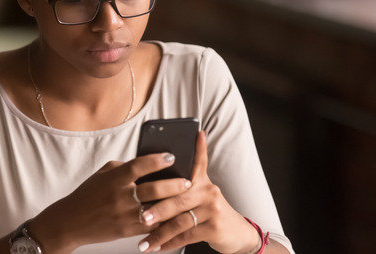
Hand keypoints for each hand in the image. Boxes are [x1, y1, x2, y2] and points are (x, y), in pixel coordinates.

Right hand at [30, 152, 192, 253]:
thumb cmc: (88, 195)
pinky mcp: (126, 231)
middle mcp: (120, 196)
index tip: (171, 156)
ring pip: (156, 210)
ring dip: (173, 204)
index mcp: (114, 178)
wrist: (71, 222)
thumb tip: (147, 163)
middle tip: (188, 181)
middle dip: (174, 185)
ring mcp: (124, 215)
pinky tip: (175, 216)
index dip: (157, 160)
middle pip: (153, 189)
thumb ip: (124, 167)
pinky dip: (164, 221)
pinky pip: (151, 226)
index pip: (139, 165)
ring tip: (187, 199)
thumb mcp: (103, 174)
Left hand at [135, 131, 261, 253]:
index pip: (198, 160)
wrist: (236, 233)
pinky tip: (157, 247)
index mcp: (202, 180)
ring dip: (159, 233)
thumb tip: (154, 176)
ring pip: (180, 221)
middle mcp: (209, 191)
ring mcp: (213, 209)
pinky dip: (169, 243)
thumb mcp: (201, 194)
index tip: (194, 134)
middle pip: (178, 198)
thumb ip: (181, 185)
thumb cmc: (209, 212)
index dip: (197, 147)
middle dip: (157, 209)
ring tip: (144, 242)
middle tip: (139, 216)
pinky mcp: (214, 227)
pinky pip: (186, 236)